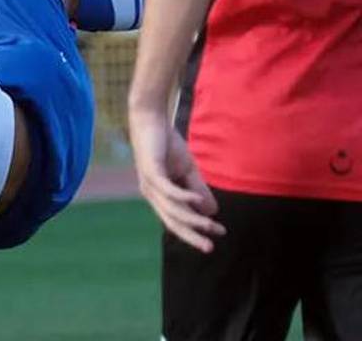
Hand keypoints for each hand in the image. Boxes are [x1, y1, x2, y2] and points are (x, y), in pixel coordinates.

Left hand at [129, 109, 224, 252]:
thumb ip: (198, 189)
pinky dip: (183, 198)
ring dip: (193, 219)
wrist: (152, 120)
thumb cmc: (166, 145)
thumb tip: (212, 212)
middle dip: (192, 235)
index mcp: (159, 195)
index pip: (177, 220)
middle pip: (172, 221)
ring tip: (211, 226)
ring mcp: (149, 183)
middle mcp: (152, 193)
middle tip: (210, 248)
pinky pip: (167, 190)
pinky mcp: (150, 171)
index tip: (218, 236)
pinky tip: (198, 202)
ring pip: (171, 209)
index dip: (196, 231)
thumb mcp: (187, 170)